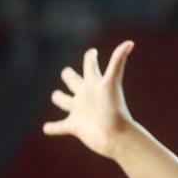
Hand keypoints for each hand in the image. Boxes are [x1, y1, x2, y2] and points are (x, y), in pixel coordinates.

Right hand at [43, 42, 135, 158]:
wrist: (116, 135)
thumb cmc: (114, 108)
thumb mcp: (112, 82)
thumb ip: (118, 61)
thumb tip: (130, 42)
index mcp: (93, 84)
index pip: (89, 65)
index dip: (90, 58)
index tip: (92, 53)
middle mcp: (86, 95)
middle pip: (73, 80)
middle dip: (69, 76)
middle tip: (67, 74)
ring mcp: (79, 111)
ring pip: (64, 101)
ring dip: (60, 99)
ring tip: (58, 98)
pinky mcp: (74, 127)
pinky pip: (59, 127)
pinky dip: (52, 128)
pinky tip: (47, 128)